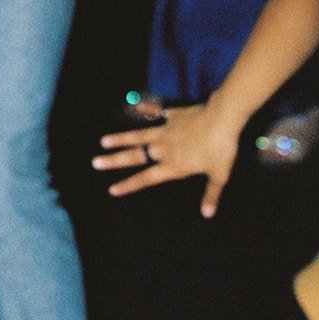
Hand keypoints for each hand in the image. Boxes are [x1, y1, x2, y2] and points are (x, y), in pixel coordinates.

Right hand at [92, 97, 242, 217]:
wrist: (222, 119)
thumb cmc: (221, 149)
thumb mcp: (219, 175)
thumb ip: (211, 194)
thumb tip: (208, 214)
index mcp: (173, 166)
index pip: (147, 178)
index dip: (129, 185)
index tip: (112, 189)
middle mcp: (163, 149)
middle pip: (135, 156)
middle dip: (114, 160)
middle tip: (96, 162)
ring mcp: (166, 130)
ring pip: (138, 136)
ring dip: (121, 138)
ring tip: (104, 140)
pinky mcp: (173, 115)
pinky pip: (156, 112)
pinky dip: (146, 109)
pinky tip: (134, 106)